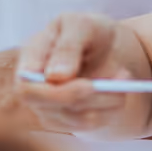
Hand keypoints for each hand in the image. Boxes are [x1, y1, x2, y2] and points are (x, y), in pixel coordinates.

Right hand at [14, 12, 144, 134]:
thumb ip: (67, 47)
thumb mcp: (81, 25)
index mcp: (30, 58)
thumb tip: (54, 76)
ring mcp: (49, 107)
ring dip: (107, 101)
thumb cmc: (89, 31)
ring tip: (125, 77)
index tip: (89, 86)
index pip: (26, 87)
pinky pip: (89, 125)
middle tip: (119, 82)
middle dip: (87, 98)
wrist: (107, 46)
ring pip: (74, 118)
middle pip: (47, 107)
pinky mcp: (69, 121)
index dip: (53, 93)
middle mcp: (34, 86)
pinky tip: (119, 92)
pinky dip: (110, 110)